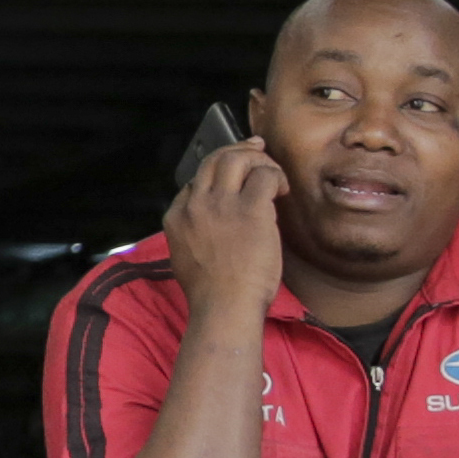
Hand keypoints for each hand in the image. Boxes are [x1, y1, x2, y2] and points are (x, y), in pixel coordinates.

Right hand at [162, 140, 288, 319]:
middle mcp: (195, 204)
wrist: (224, 307)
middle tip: (257, 149)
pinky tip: (282, 190)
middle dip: (237, 150)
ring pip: (236, 158)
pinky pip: (264, 175)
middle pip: (213, 160)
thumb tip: (211, 228)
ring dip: (258, 158)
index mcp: (176, 217)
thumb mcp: (186, 259)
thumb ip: (193, 235)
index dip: (217, 176)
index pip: (194, 181)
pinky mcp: (250, 209)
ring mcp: (221, 204)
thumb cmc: (211, 294)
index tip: (233, 179)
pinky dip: (276, 176)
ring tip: (272, 171)